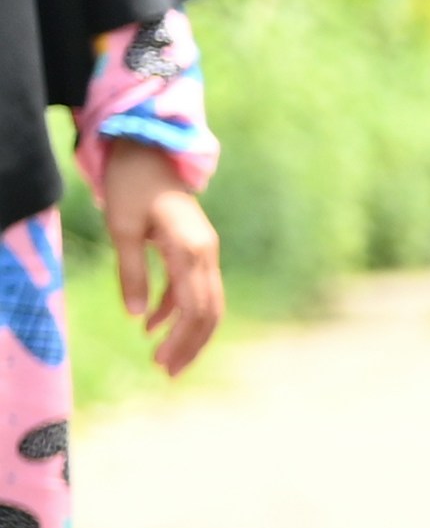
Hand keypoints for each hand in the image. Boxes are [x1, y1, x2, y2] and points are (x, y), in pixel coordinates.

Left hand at [91, 144, 219, 375]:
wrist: (147, 155)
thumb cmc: (130, 187)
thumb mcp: (122, 230)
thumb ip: (131, 274)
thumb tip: (137, 319)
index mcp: (190, 250)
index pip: (194, 308)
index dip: (182, 341)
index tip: (162, 364)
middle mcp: (207, 254)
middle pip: (209, 312)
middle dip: (190, 345)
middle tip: (167, 372)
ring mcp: (205, 252)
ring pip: (206, 304)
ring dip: (187, 333)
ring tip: (163, 359)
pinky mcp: (195, 251)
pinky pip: (192, 288)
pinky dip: (174, 310)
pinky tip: (151, 325)